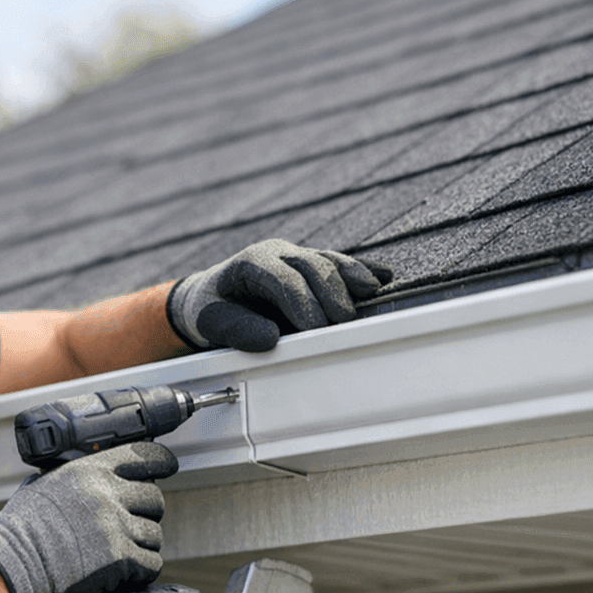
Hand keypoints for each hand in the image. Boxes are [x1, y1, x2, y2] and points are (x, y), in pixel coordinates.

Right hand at [0, 442, 179, 592]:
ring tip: (123, 552)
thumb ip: (73, 476)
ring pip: (155, 534)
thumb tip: (91, 473)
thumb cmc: (22, 526)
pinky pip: (151, 563)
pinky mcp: (120, 558)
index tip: (169, 466)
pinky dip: (143, 570)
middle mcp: (107, 494)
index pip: (143, 455)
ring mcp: (115, 526)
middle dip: (147, 512)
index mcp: (90, 471)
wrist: (15, 562)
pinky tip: (128, 572)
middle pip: (154, 498)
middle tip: (132, 523)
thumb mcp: (44, 483)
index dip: (162, 462)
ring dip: (144, 544)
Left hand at [167, 238, 393, 351]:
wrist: (209, 295)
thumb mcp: (213, 321)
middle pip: (312, 265)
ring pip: (329, 260)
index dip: (302, 301)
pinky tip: (382, 277)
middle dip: (330, 292)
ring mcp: (296, 256)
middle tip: (344, 322)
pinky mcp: (311, 266)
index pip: (282, 277)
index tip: (315, 328)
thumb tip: (271, 339)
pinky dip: (361, 271)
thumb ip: (238, 330)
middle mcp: (277, 253)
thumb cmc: (211, 307)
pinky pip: (339, 264)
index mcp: (251, 262)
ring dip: (352, 278)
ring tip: (370, 295)